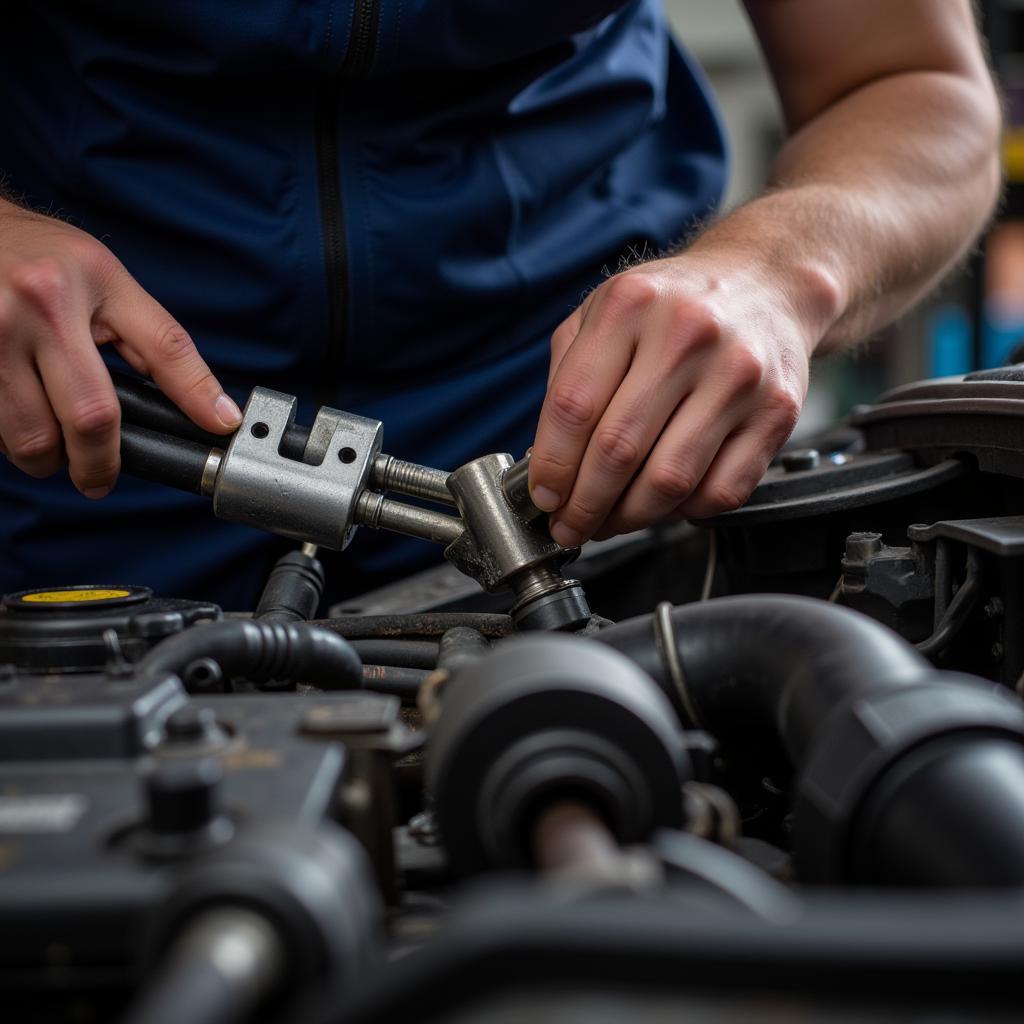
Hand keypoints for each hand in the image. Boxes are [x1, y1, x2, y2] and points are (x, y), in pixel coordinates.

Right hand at [0, 202, 240, 496]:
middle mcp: (19, 315)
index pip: (136, 370)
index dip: (184, 406)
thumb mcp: (112, 285)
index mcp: (63, 295)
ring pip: (24, 439)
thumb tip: (219, 412)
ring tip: (53, 437)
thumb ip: (163, 347)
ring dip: (43, 455)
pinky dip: (7, 439)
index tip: (215, 431)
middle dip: (94, 463)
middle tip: (96, 474)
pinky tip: (19, 416)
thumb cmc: (44, 260)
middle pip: (83, 420)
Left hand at [528, 250, 820, 545]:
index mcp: (631, 305)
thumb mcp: (603, 313)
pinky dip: (683, 513)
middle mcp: (688, 335)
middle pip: (618, 449)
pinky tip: (663, 504)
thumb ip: (568, 379)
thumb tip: (547, 466)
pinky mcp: (776, 412)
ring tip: (610, 521)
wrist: (764, 283)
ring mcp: (738, 375)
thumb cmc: (673, 307)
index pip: (574, 406)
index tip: (544, 497)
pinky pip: (721, 491)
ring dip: (629, 517)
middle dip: (584, 505)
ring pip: (670, 480)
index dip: (552, 466)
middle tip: (571, 525)